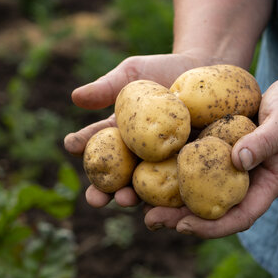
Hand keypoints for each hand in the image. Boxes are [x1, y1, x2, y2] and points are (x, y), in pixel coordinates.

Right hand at [64, 53, 223, 207]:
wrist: (205, 69)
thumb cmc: (163, 70)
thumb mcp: (133, 74)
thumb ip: (106, 87)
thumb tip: (75, 96)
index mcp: (117, 135)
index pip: (94, 142)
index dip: (81, 145)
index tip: (71, 145)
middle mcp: (135, 155)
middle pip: (114, 177)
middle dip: (102, 190)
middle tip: (95, 197)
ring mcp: (161, 164)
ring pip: (142, 188)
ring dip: (131, 198)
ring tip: (125, 200)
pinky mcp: (187, 167)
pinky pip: (176, 186)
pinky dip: (168, 200)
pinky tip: (162, 207)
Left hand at [144, 72, 277, 237]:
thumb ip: (265, 141)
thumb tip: (237, 160)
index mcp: (264, 186)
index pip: (238, 217)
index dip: (211, 227)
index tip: (183, 227)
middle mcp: (243, 182)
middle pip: (210, 210)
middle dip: (180, 219)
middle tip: (150, 220)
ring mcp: (229, 167)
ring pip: (197, 190)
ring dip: (170, 199)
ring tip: (138, 201)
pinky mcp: (218, 149)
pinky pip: (194, 164)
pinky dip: (173, 169)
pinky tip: (148, 168)